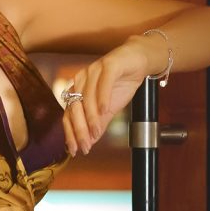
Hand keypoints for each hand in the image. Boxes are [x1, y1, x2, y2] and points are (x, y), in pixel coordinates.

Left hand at [62, 38, 151, 155]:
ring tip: (96, 132)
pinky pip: (103, 82)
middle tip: (85, 145)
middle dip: (79, 129)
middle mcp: (81, 80)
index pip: (69, 115)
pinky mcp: (108, 64)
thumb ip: (99, 124)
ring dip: (91, 117)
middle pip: (75, 108)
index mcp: (77, 90)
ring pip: (87, 97)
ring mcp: (93, 71)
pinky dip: (102, 97)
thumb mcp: (110, 108)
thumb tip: (89, 143)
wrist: (140, 60)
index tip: (75, 150)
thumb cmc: (122, 83)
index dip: (71, 133)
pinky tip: (105, 110)